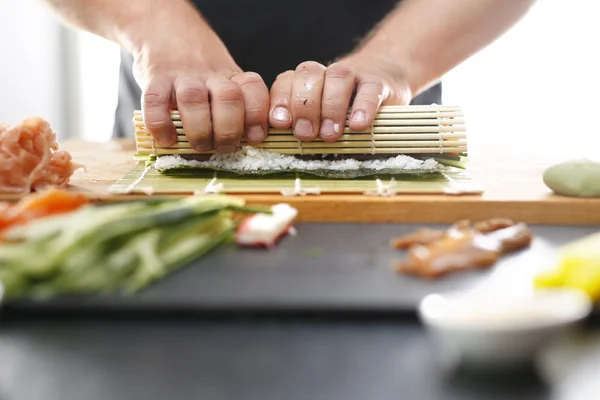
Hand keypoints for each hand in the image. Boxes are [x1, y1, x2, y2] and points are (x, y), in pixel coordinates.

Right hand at [135, 50, 269, 152]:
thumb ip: (237, 110)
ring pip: (194, 99)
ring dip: (199, 130)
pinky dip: (161, 125)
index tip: (254, 137)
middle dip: (228, 130)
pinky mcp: (154, 77)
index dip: (257, 114)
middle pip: (228, 98)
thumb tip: (247, 149)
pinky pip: (155, 101)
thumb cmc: (200, 74)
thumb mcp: (225, 82)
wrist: (166, 31)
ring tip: (199, 146)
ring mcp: (182, 74)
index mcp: (233, 77)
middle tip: (223, 148)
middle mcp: (211, 74)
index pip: (253, 88)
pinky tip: (168, 139)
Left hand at [268, 54, 412, 141]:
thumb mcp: (320, 123)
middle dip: (305, 106)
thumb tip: (287, 152)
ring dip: (331, 106)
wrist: (382, 85)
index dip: (280, 101)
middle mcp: (325, 75)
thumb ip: (306, 132)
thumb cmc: (343, 115)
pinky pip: (369, 87)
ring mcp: (351, 75)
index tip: (281, 124)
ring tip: (331, 134)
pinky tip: (358, 125)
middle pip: (309, 74)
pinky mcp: (377, 81)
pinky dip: (364, 106)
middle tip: (307, 134)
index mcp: (304, 83)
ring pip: (338, 75)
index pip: (285, 81)